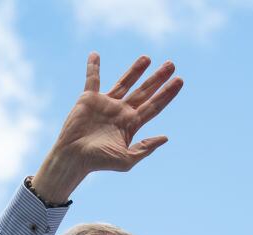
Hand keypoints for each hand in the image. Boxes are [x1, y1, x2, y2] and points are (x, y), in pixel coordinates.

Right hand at [32, 53, 183, 203]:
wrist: (73, 158)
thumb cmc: (98, 162)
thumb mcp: (126, 160)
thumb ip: (145, 148)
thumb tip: (166, 137)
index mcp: (131, 124)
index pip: (154, 106)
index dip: (167, 93)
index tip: (179, 80)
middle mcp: (120, 112)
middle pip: (144, 91)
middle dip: (157, 78)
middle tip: (171, 64)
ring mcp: (105, 104)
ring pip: (124, 82)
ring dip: (136, 70)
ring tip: (148, 58)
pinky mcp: (88, 99)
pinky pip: (92, 79)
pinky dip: (92, 67)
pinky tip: (95, 54)